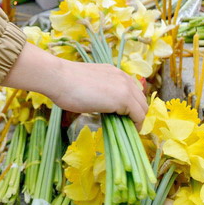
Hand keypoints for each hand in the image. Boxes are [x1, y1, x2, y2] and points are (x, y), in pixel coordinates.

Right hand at [2, 44, 147, 125]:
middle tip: (127, 127)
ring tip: (127, 131)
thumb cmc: (66, 83)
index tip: (125, 118)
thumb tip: (103, 105)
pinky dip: (136, 125)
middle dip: (137, 114)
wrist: (59, 78)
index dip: (131, 106)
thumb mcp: (89, 85)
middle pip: (141, 100)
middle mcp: (123, 77)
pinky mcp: (124, 98)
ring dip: (137, 120)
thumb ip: (101, 92)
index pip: (133, 91)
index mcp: (115, 72)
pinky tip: (128, 132)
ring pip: (143, 108)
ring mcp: (125, 87)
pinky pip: (139, 115)